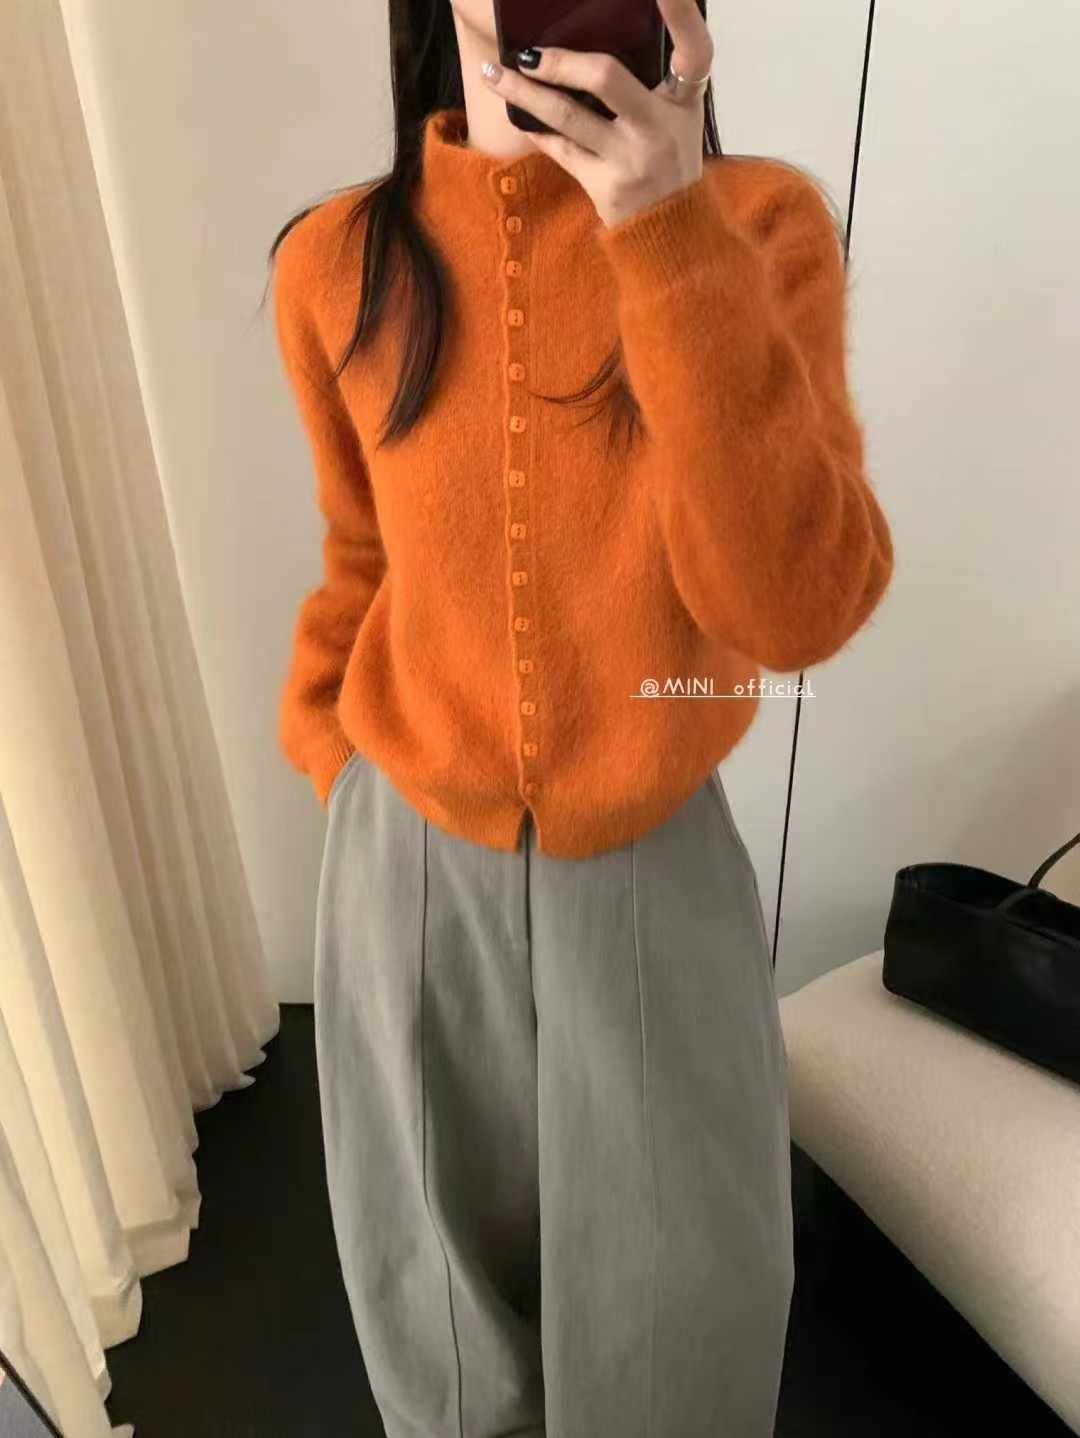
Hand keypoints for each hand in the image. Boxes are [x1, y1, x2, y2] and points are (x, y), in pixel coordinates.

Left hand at [479, 0, 713, 228]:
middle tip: (527, 52)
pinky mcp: (605, 187)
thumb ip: (652, 79)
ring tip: (493, 74)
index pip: (694, 47)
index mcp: (684, 100)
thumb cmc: (670, 161)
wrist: (670, 233)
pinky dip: (537, 129)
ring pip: (567, 116)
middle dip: (559, 61)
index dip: (682, 11)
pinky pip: (560, 149)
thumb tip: (594, 39)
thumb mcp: (677, 116)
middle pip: (605, 78)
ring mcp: (630, 160)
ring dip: (523, 94)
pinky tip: (516, 112)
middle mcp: (660, 128)